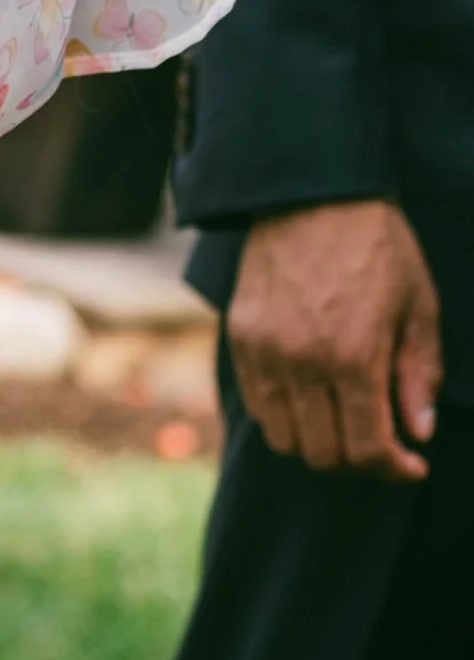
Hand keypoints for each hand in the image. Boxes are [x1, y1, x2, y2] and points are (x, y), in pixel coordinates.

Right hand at [227, 198, 442, 480]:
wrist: (308, 189)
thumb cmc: (376, 245)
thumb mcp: (419, 305)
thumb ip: (419, 374)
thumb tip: (418, 432)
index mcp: (353, 356)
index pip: (367, 449)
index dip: (394, 470)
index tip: (412, 465)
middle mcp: (301, 361)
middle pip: (323, 454)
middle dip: (359, 462)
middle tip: (381, 446)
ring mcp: (263, 349)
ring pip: (284, 437)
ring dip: (317, 443)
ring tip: (343, 425)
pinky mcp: (239, 335)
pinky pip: (256, 403)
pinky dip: (285, 416)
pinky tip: (311, 399)